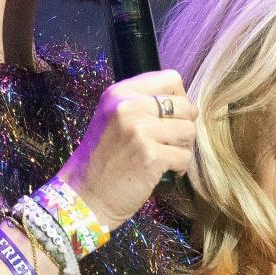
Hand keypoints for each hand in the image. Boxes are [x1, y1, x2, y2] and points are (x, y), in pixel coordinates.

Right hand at [57, 70, 197, 229]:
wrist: (84, 196)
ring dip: (182, 148)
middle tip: (168, 143)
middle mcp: (129, 106)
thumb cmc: (103, 159)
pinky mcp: (151, 156)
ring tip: (165, 158)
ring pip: (189, 130)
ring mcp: (139, 130)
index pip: (171, 79)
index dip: (178, 99)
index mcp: (120, 93)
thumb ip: (145, 105)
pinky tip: (164, 172)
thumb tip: (191, 107)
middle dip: (183, 126)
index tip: (169, 118)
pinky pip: (185, 156)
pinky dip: (179, 168)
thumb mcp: (114, 118)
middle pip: (184, 105)